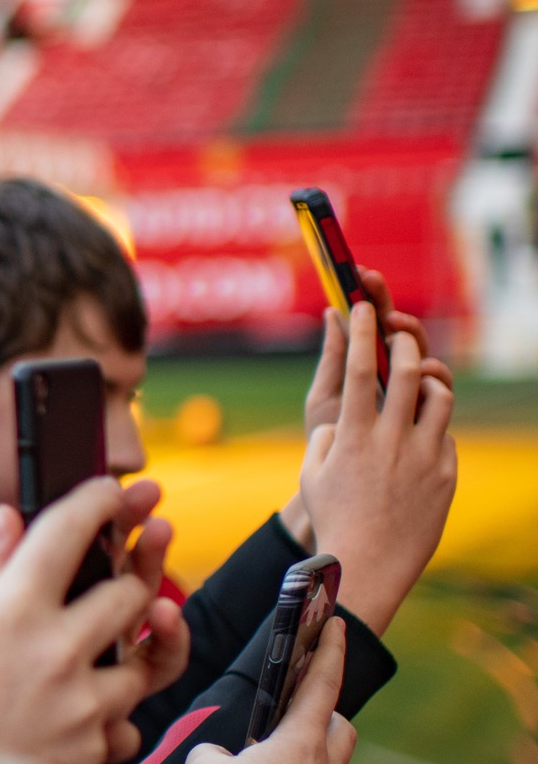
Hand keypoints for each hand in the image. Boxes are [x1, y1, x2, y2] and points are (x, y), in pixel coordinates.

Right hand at [0, 477, 187, 763]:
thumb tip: (7, 521)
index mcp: (13, 609)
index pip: (68, 532)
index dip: (98, 501)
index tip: (113, 490)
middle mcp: (59, 650)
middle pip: (130, 594)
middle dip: (137, 570)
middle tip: (137, 556)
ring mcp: (82, 705)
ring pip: (142, 662)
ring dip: (136, 645)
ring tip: (121, 637)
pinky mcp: (92, 752)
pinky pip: (125, 726)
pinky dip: (112, 716)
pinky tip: (89, 709)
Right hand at [185, 616, 353, 763]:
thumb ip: (212, 751)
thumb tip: (220, 762)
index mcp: (302, 743)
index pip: (322, 683)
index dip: (329, 648)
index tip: (337, 622)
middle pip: (340, 728)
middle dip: (324, 710)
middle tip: (292, 705)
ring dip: (311, 753)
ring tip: (269, 757)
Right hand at [299, 301, 456, 633]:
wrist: (368, 563)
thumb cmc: (332, 518)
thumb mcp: (312, 473)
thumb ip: (327, 437)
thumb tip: (345, 419)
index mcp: (352, 436)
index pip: (358, 367)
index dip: (360, 330)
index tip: (360, 306)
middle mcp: (391, 440)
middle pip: (407, 370)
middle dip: (404, 342)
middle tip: (399, 335)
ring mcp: (423, 456)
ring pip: (439, 397)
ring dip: (428, 383)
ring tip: (417, 387)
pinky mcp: (446, 475)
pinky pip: (445, 437)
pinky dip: (433, 432)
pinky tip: (418, 445)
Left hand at [302, 268, 452, 434]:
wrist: (339, 491)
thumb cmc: (329, 440)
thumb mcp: (324, 397)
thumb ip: (332, 358)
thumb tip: (332, 312)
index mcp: (364, 365)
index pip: (370, 323)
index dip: (369, 296)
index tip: (359, 272)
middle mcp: (391, 374)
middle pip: (400, 332)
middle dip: (392, 307)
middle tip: (379, 296)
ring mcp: (412, 393)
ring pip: (423, 354)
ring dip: (413, 337)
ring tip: (395, 331)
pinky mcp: (428, 416)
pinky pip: (439, 389)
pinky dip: (435, 375)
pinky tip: (423, 370)